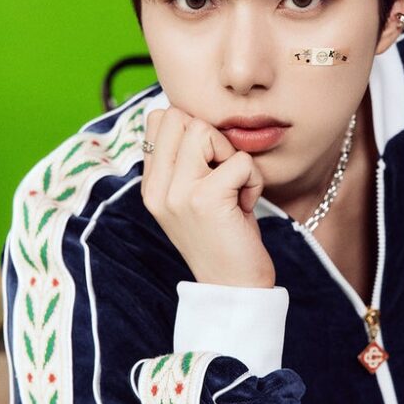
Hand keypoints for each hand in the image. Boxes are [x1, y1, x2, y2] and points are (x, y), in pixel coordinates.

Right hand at [141, 108, 275, 287]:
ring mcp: (177, 193)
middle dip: (212, 138)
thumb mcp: (193, 197)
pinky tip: (244, 206)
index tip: (208, 166)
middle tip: (223, 175)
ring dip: (232, 156)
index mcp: (151, 185)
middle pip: (180, 117)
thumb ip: (185, 162)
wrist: (233, 287)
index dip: (193, 130)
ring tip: (234, 189)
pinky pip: (239, 160)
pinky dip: (253, 179)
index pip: (159, 119)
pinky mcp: (206, 199)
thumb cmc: (223, 237)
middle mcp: (157, 188)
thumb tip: (193, 116)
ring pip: (205, 130)